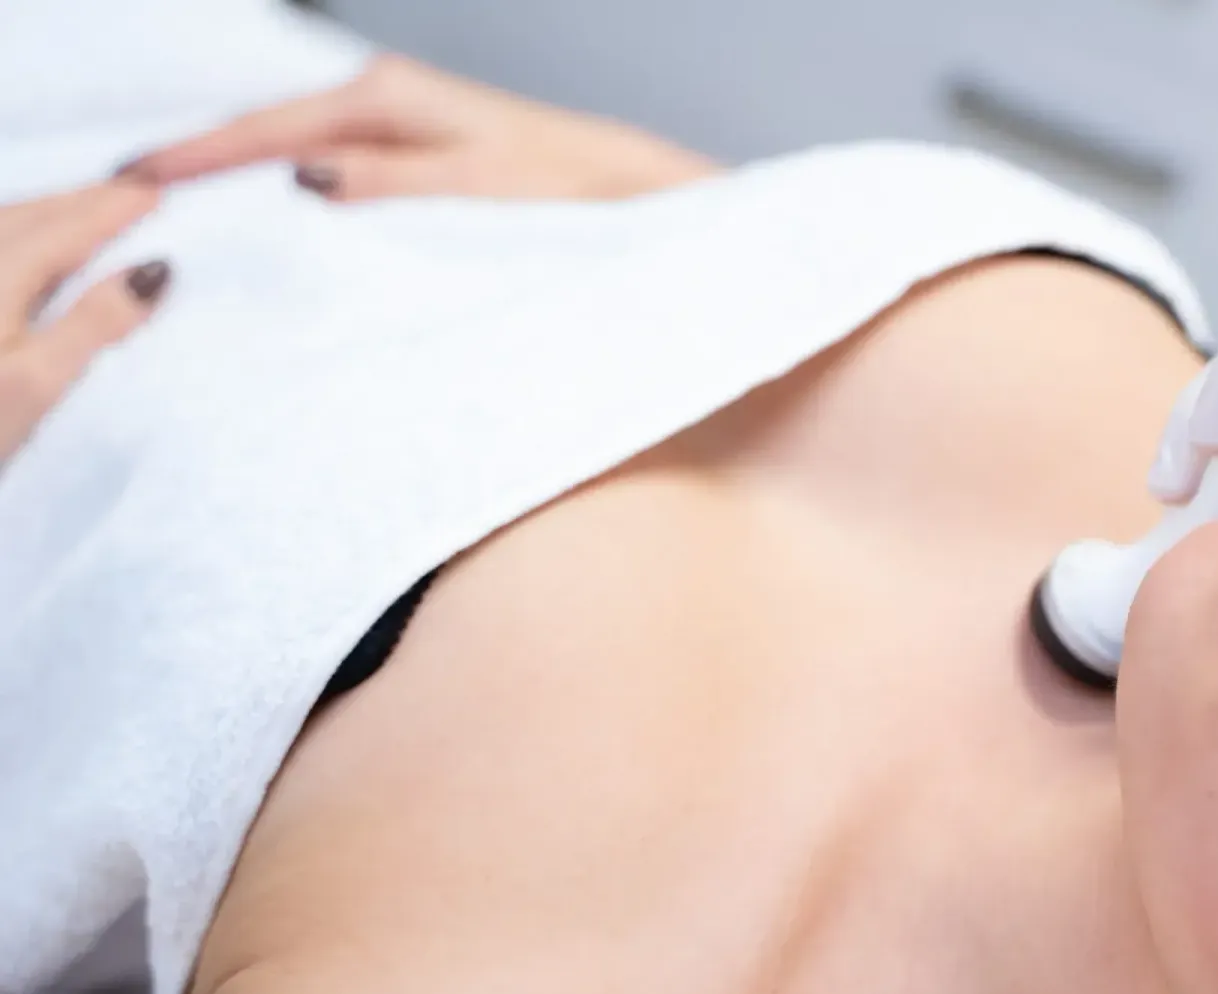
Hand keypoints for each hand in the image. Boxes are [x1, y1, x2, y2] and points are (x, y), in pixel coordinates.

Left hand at [1, 183, 169, 464]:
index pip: (63, 230)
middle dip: (77, 199)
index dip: (112, 207)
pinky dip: (12, 238)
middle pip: (24, 216)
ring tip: (80, 212)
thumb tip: (156, 270)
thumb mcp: (37, 386)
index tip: (159, 191)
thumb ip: (95, 325)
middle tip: (129, 190)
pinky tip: (17, 253)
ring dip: (43, 213)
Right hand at [118, 54, 715, 202]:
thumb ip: (388, 184)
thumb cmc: (561, 188)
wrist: (622, 187)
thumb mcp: (473, 191)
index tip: (137, 179)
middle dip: (201, 160)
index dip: (199, 156)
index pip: (269, 129)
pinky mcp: (413, 145)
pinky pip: (329, 161)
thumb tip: (305, 177)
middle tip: (130, 195)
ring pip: (295, 146)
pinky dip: (285, 180)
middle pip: (269, 130)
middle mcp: (384, 97)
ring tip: (178, 205)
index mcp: (387, 99)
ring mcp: (396, 118)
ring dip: (240, 172)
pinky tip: (264, 206)